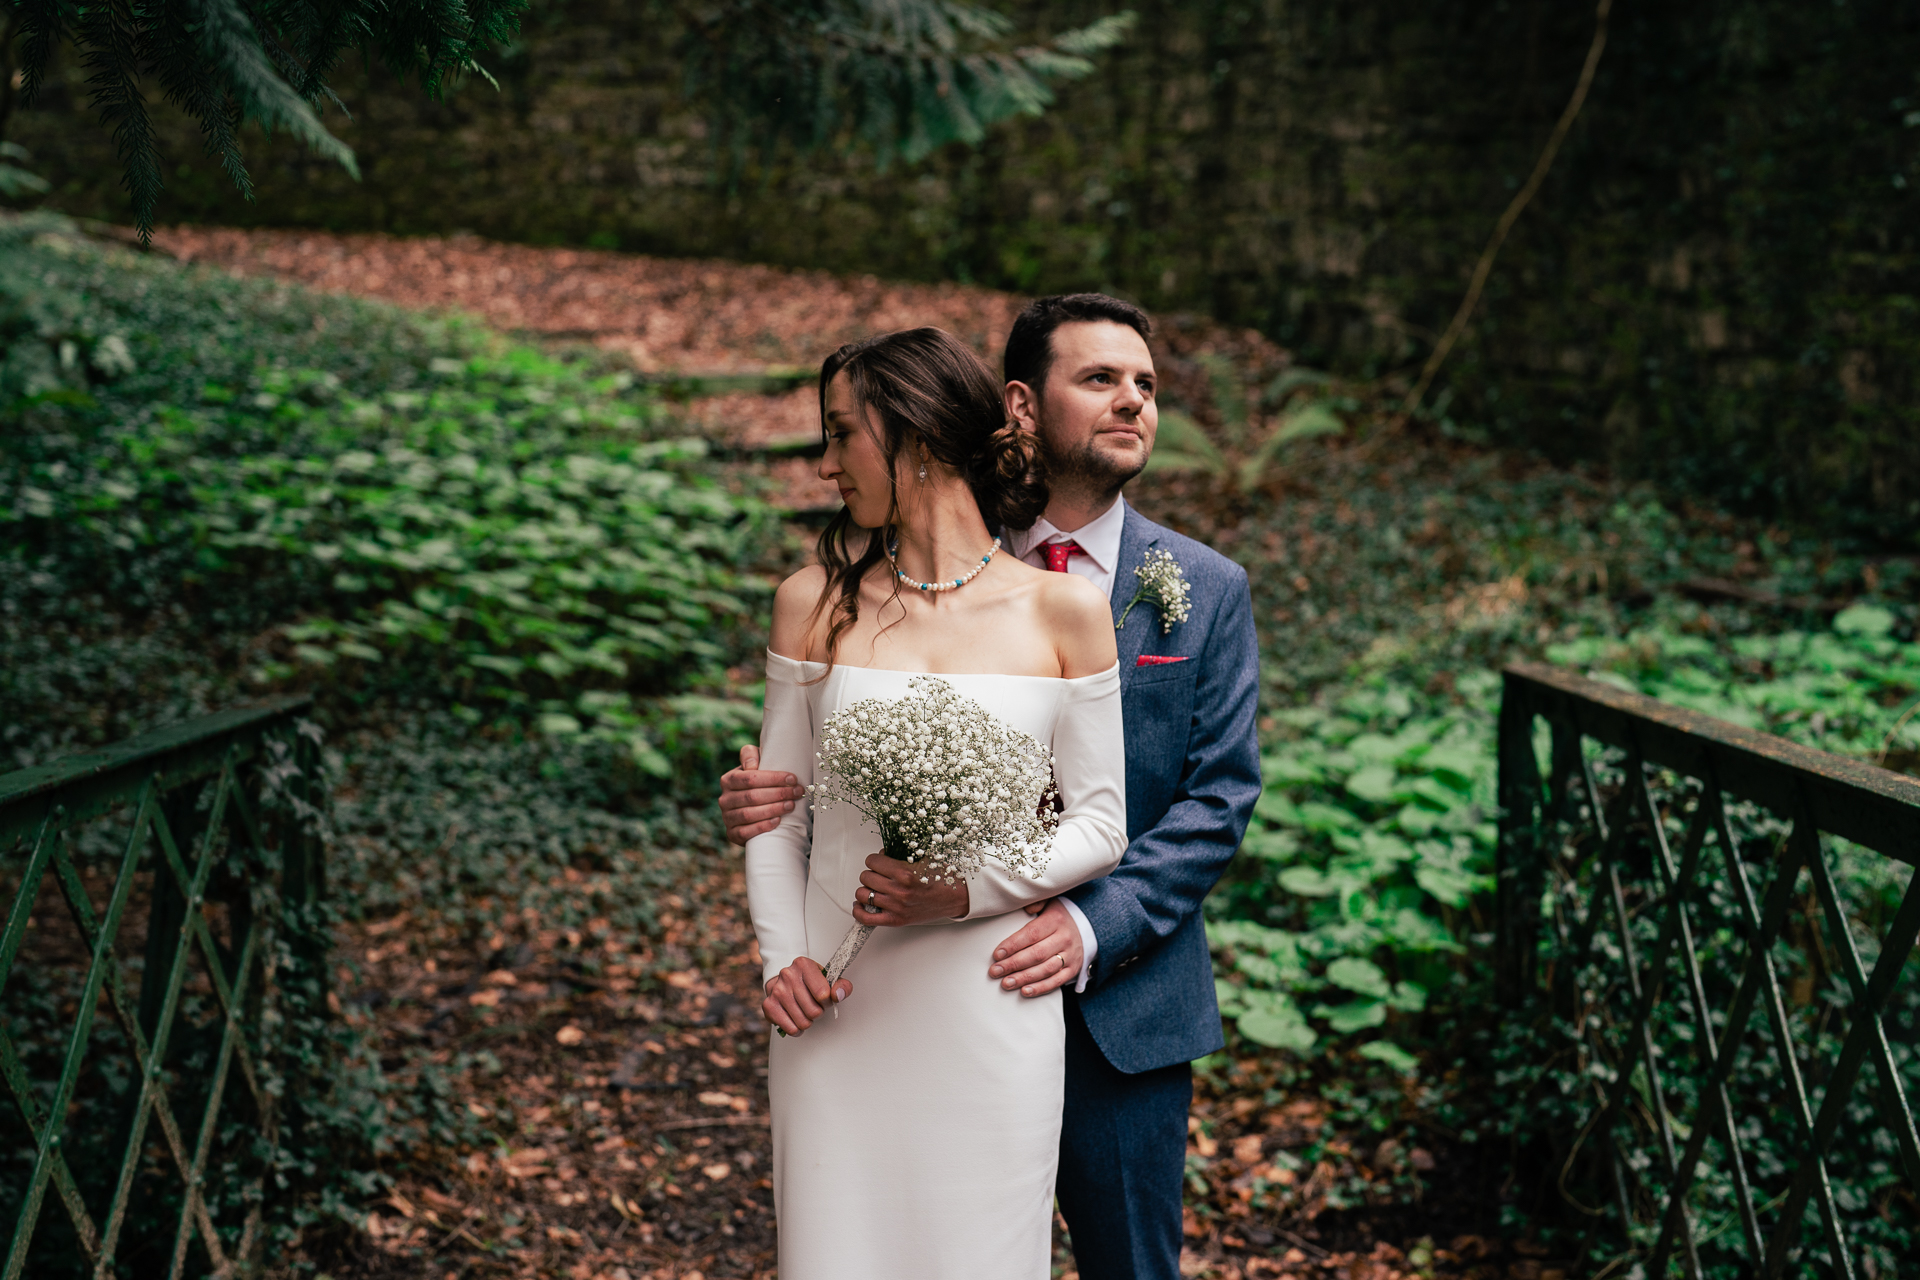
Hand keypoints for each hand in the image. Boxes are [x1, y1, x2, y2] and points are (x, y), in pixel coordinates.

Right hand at [720, 745, 804, 846]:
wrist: (755, 808)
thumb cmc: (759, 782)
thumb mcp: (755, 764)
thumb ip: (750, 755)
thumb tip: (752, 765)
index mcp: (728, 779)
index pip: (750, 778)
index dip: (773, 778)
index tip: (793, 779)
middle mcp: (724, 799)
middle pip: (752, 796)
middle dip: (778, 794)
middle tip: (797, 793)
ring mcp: (727, 817)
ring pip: (749, 814)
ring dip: (773, 809)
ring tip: (791, 805)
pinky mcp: (732, 834)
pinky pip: (745, 832)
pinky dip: (762, 827)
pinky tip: (777, 821)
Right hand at [762, 956, 850, 1036]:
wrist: (783, 979)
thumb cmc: (808, 980)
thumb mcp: (827, 978)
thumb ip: (841, 986)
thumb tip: (838, 995)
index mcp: (803, 965)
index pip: (823, 994)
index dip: (828, 1002)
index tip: (825, 999)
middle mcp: (788, 975)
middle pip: (814, 1011)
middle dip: (818, 1013)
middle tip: (815, 1006)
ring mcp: (777, 991)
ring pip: (803, 1022)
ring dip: (808, 1021)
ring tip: (805, 1012)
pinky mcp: (769, 1005)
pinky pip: (790, 1029)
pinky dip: (796, 1029)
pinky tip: (796, 1020)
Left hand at [854, 853, 968, 926]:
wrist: (956, 897)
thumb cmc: (943, 878)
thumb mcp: (923, 857)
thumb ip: (901, 854)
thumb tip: (882, 853)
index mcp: (904, 873)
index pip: (872, 861)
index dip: (876, 859)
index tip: (881, 861)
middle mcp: (898, 891)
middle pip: (866, 876)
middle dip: (872, 872)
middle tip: (881, 873)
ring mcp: (896, 907)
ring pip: (862, 894)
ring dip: (867, 889)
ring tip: (876, 887)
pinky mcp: (896, 920)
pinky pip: (866, 918)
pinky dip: (859, 911)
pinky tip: (861, 904)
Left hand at [989, 899, 1082, 996]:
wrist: (1086, 926)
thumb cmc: (1057, 916)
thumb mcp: (1049, 901)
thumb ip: (1036, 902)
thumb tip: (1026, 908)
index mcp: (1056, 920)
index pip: (1032, 934)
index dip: (1013, 945)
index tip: (997, 954)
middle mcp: (1064, 938)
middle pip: (1036, 954)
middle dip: (1013, 964)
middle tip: (995, 971)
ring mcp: (1070, 955)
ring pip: (1046, 970)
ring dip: (1024, 978)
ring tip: (1006, 983)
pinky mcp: (1073, 969)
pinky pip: (1056, 981)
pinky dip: (1041, 988)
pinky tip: (1025, 991)